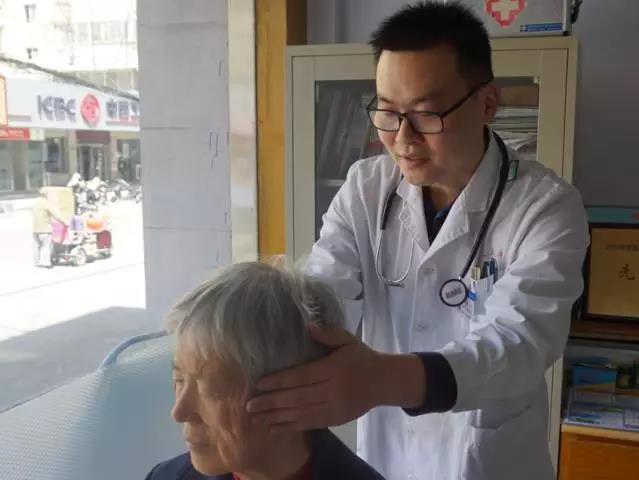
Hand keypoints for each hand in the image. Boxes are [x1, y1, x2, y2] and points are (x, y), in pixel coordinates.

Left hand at [245, 324, 384, 432]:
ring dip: (276, 417)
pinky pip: (309, 424)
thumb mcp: (347, 340)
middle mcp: (331, 390)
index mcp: (332, 369)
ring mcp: (333, 407)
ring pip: (300, 414)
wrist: (384, 382)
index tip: (259, 384)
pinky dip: (290, 427)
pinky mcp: (334, 419)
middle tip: (248, 405)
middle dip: (271, 402)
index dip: (279, 381)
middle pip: (297, 397)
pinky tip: (274, 428)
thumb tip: (308, 327)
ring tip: (255, 419)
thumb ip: (328, 334)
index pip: (302, 376)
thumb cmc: (362, 358)